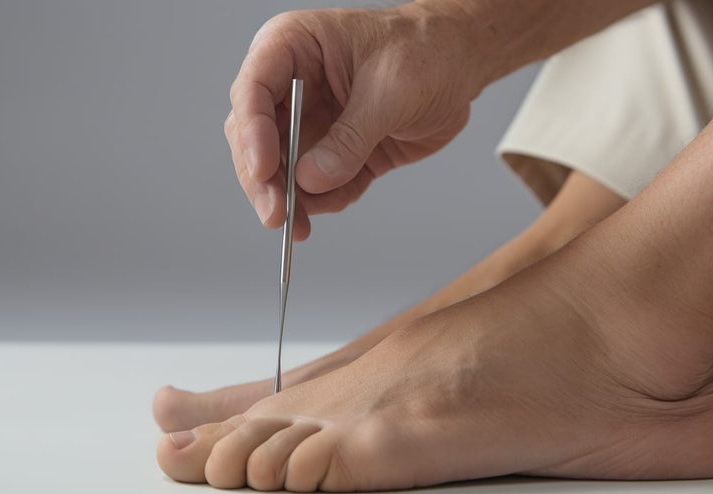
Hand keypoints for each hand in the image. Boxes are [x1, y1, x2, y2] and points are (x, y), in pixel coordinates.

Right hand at [225, 5, 479, 239]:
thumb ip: (350, 137)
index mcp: (294, 47)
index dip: (252, 133)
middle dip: (264, 180)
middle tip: (277, 214)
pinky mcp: (335, 151)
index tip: (265, 170)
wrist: (460, 64)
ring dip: (289, 200)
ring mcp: (311, 120)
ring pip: (279, 168)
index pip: (254, 90)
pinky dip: (323, 200)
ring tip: (301, 226)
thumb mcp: (391, 90)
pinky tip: (336, 200)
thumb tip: (310, 179)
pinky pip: (316, 185)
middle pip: (255, 137)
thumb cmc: (425, 51)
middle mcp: (292, 85)